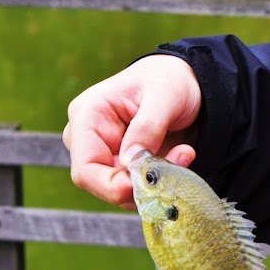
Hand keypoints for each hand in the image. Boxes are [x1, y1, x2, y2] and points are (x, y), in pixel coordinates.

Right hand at [63, 54, 202, 207]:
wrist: (184, 81)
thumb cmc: (169, 79)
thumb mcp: (164, 95)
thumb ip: (147, 127)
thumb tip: (132, 162)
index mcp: (87, 117)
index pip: (85, 170)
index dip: (113, 186)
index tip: (150, 182)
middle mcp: (89, 139)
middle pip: (104, 185)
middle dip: (143, 182)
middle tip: (180, 160)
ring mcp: (105, 154)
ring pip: (124, 190)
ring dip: (157, 180)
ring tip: (184, 153)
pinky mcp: (124, 164)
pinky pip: (139, 185)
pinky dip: (161, 179)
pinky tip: (181, 156)